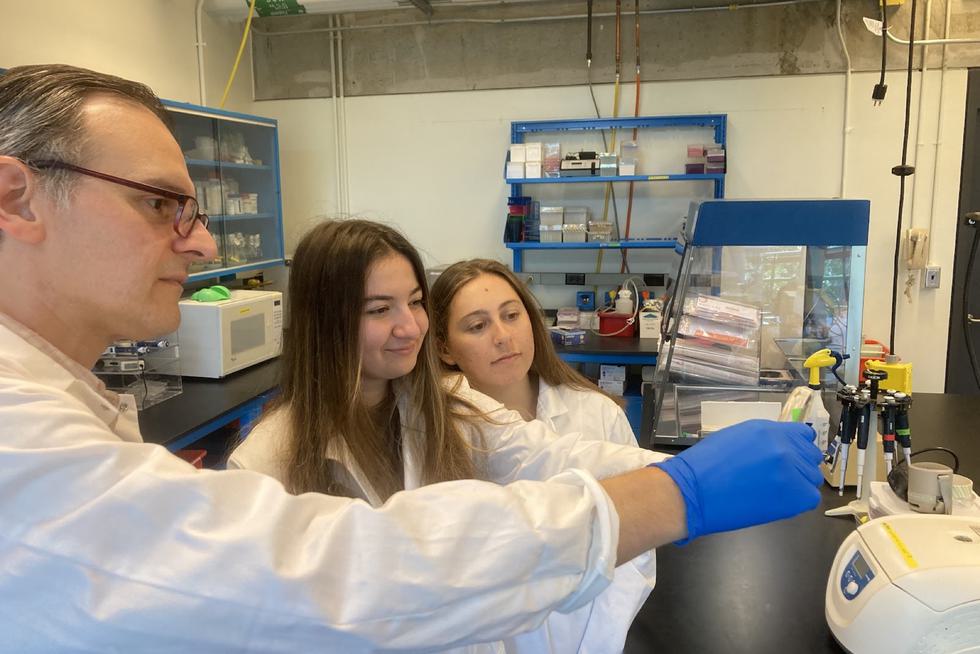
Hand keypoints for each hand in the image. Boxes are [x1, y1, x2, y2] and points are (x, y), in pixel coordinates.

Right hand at [652, 419, 821, 541]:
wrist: (693, 491)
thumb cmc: (706, 466)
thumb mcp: (736, 439)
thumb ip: (763, 441)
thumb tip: (779, 449)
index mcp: (769, 430)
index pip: (803, 435)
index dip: (796, 447)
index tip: (787, 458)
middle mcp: (784, 446)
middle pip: (810, 456)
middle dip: (797, 466)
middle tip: (777, 478)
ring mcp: (792, 470)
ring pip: (811, 477)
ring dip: (798, 484)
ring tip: (773, 491)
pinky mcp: (794, 495)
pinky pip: (810, 497)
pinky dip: (797, 501)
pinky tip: (777, 501)